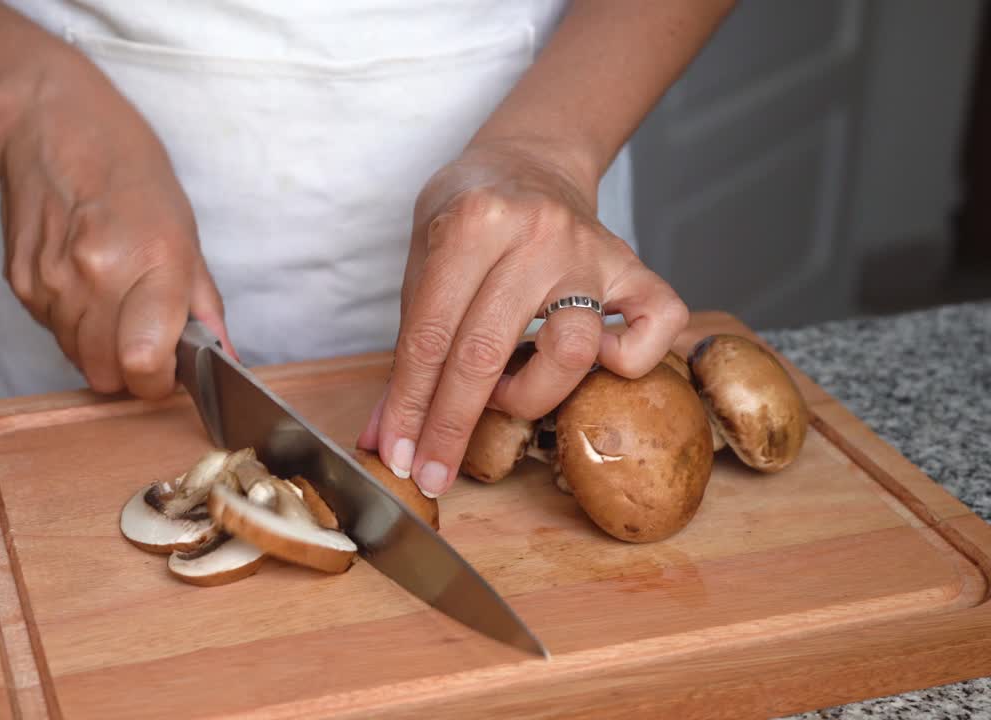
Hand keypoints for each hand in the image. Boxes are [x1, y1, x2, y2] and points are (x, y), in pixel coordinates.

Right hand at [0, 58, 233, 397]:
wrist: (54, 127)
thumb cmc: (129, 171)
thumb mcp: (185, 232)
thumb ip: (203, 306)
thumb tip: (226, 359)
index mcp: (151, 259)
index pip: (145, 363)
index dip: (160, 381)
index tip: (170, 369)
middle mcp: (97, 274)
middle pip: (109, 374)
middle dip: (132, 370)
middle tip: (146, 337)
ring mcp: (51, 281)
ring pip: (79, 359)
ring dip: (101, 348)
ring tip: (115, 300)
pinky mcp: (19, 284)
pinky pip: (53, 333)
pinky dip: (74, 325)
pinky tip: (84, 285)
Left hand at [357, 141, 688, 496]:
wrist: (530, 161)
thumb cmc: (468, 215)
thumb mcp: (421, 260)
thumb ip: (406, 346)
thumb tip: (383, 435)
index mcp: (474, 221)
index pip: (430, 336)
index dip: (410, 407)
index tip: (397, 456)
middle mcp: (536, 233)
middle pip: (485, 353)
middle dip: (451, 426)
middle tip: (432, 471)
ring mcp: (590, 251)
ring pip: (572, 351)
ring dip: (530, 397)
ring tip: (504, 395)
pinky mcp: (631, 266)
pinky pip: (657, 322)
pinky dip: (632, 358)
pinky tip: (598, 362)